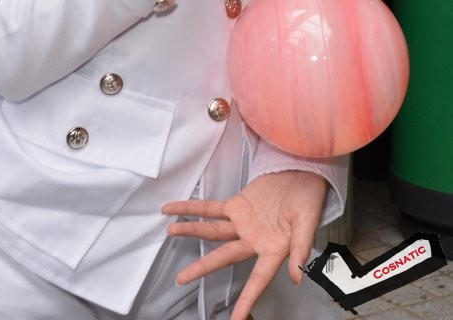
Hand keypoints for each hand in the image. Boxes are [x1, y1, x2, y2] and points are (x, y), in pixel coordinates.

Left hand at [163, 171, 326, 319]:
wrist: (302, 173)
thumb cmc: (308, 199)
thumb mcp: (308, 223)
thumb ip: (301, 249)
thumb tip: (298, 276)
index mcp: (274, 250)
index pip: (258, 279)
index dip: (248, 299)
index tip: (237, 319)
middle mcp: (254, 240)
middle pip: (224, 257)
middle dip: (203, 267)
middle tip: (182, 279)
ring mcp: (243, 223)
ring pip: (212, 231)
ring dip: (191, 231)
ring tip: (170, 232)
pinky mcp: (237, 205)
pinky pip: (211, 208)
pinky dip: (193, 208)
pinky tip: (176, 210)